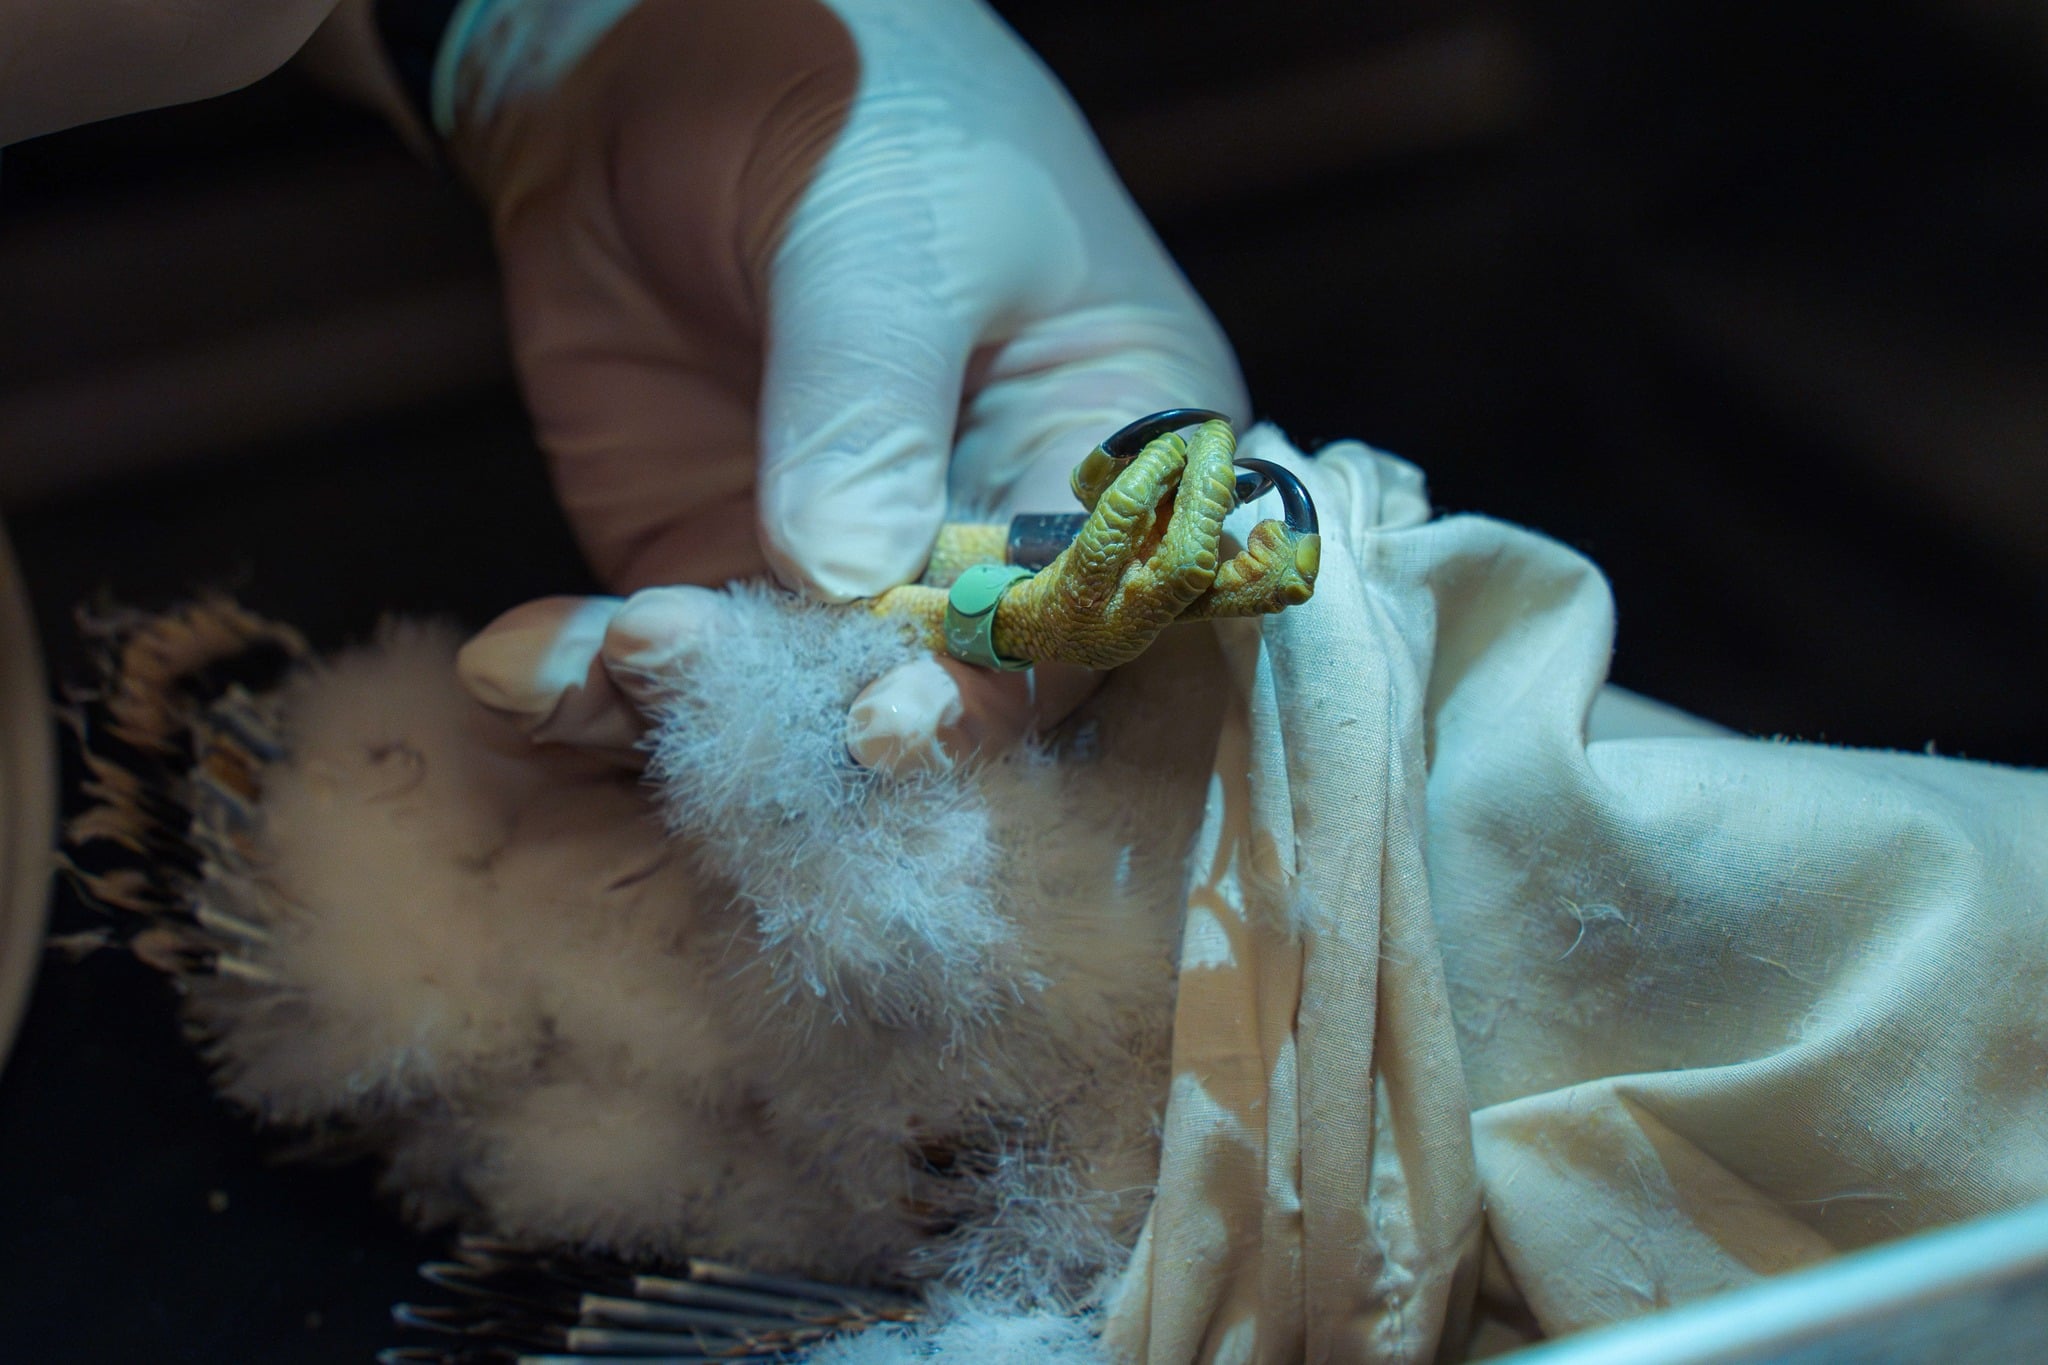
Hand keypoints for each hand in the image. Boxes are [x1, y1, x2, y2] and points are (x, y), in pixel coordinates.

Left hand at [443, 0, 1245, 766]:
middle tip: (731, 699)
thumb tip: (852, 578)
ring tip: (616, 648)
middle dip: (836, 715)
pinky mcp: (714, 564)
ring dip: (700, 705)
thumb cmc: (848, 103)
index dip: (1003, 679)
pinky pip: (669, 661)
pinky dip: (594, 680)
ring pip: (795, 698)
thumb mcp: (880, 231)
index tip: (899, 717)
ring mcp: (847, 564)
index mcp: (1100, 449)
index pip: (1082, 607)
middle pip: (945, 685)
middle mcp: (987, 533)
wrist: (657, 63)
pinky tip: (521, 669)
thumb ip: (870, 400)